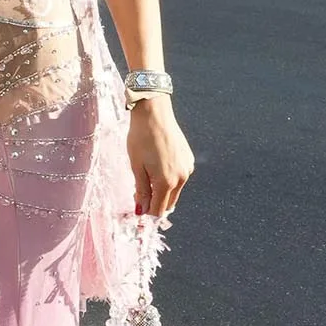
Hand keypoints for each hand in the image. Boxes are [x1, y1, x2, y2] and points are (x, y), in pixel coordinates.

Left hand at [128, 95, 192, 219]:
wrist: (154, 115)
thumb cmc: (141, 139)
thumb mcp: (137, 167)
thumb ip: (141, 191)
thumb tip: (142, 209)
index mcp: (166, 182)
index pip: (158, 209)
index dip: (146, 210)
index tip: (136, 204)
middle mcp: (181, 178)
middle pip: (169, 202)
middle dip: (154, 202)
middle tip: (139, 191)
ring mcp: (187, 168)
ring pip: (174, 190)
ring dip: (162, 190)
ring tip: (147, 175)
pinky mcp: (189, 159)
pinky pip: (180, 177)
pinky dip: (169, 178)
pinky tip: (158, 166)